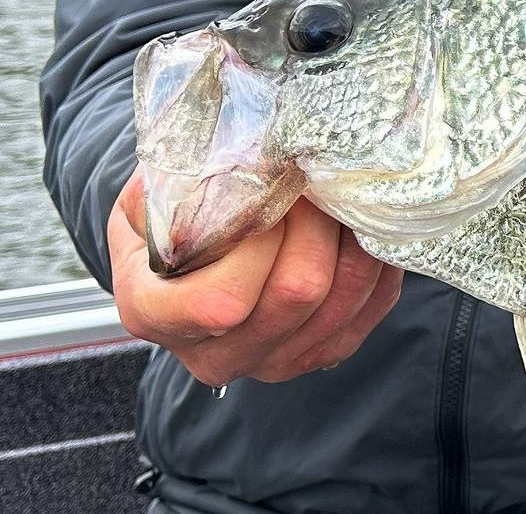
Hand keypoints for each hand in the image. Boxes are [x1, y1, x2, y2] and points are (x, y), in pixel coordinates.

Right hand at [108, 170, 402, 386]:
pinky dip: (374, 261)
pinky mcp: (319, 354)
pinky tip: (358, 226)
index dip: (259, 241)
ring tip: (337, 195)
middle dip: (316, 223)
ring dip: (350, 238)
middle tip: (314, 177)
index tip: (267, 189)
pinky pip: (370, 308)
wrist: (184, 247)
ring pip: (341, 302)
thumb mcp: (151, 190)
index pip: (222, 301)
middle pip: (296, 294)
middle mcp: (213, 355)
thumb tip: (253, 163)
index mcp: (155, 314)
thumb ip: (186, 184)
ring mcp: (269, 362)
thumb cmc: (166, 211)